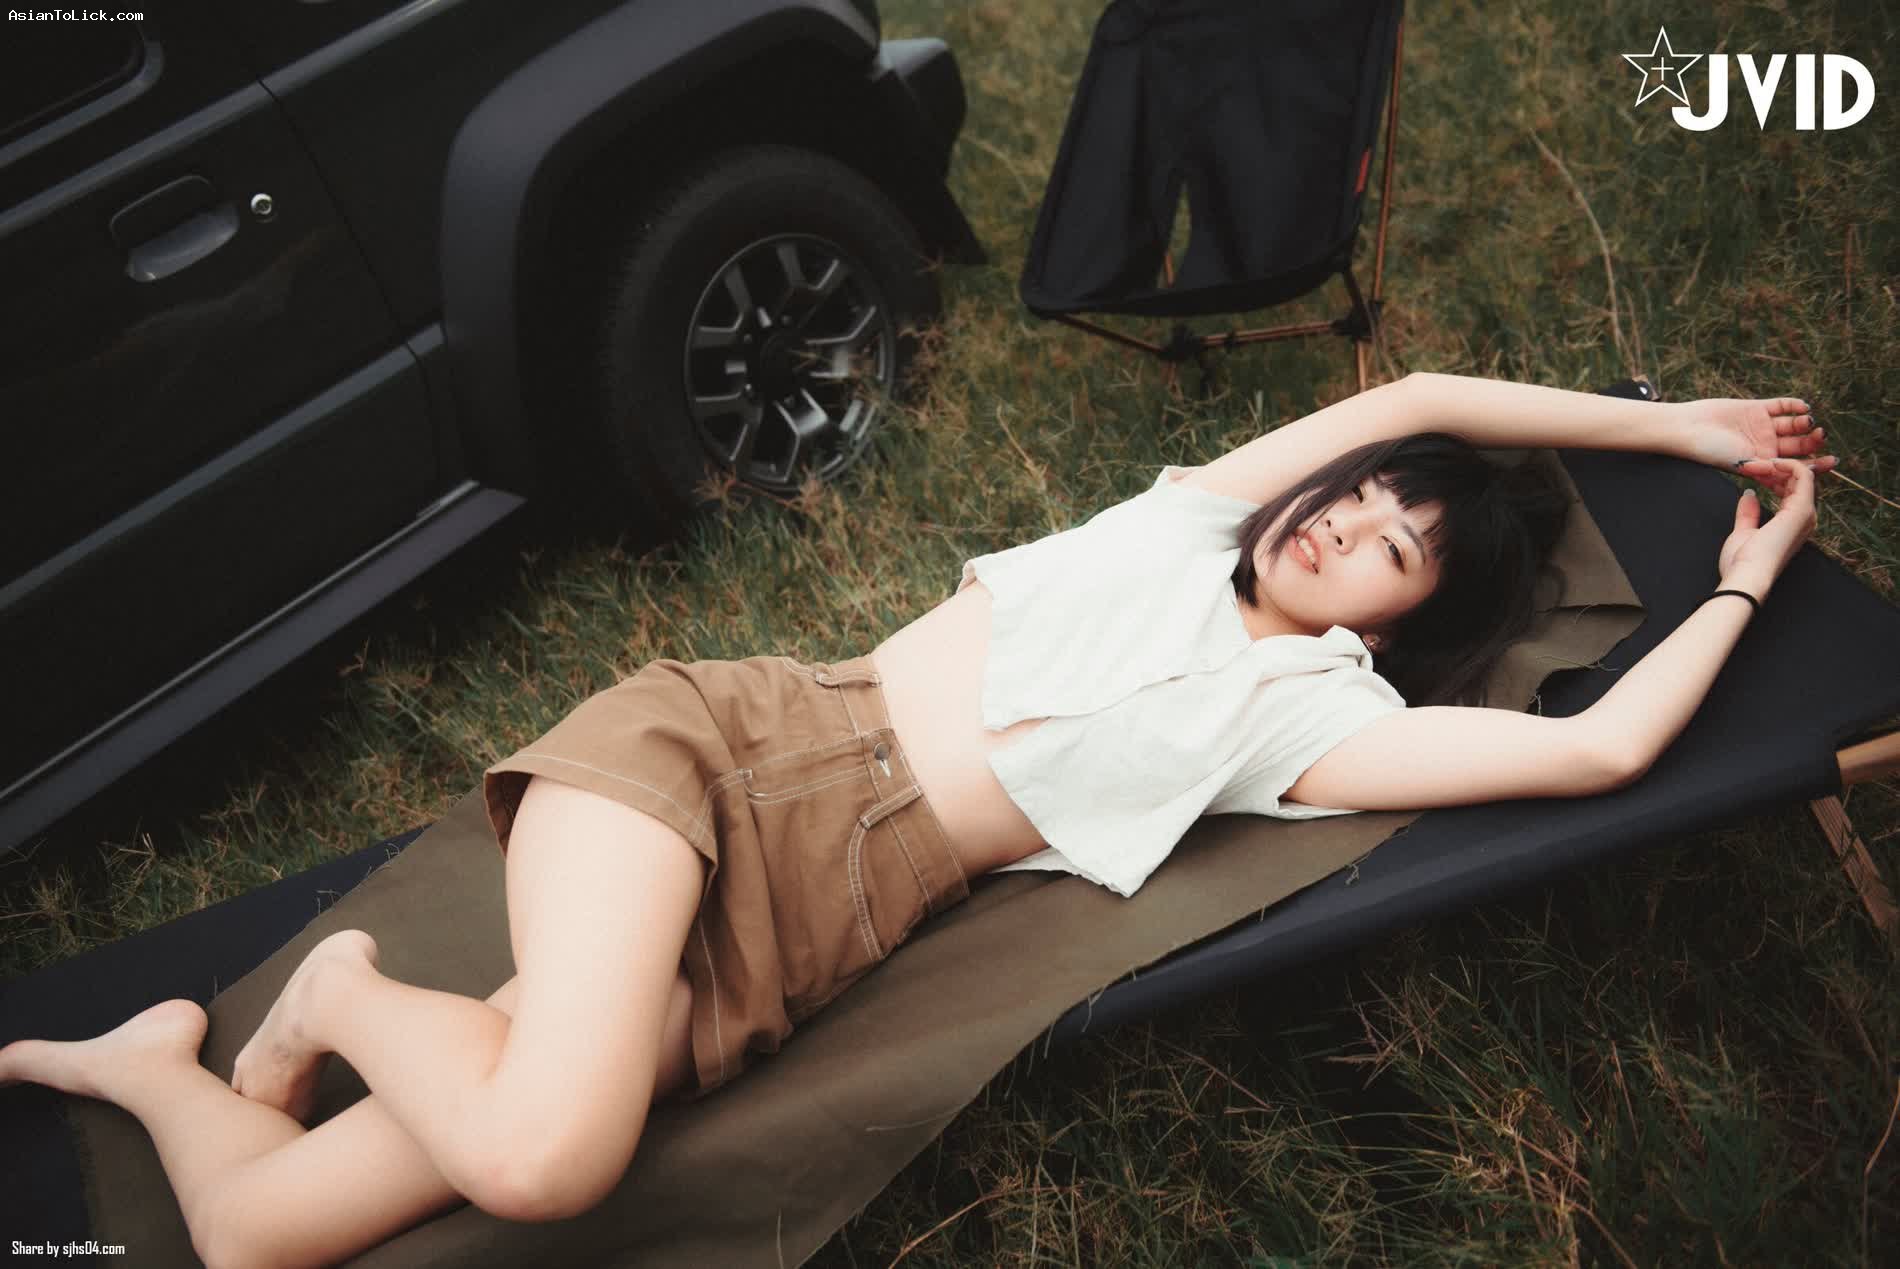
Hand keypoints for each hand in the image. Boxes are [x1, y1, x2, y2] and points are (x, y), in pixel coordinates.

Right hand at [1684, 396, 1837, 495]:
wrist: (1688, 429)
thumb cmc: (1710, 452)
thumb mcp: (1742, 465)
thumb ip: (1769, 469)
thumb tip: (1797, 475)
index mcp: (1763, 463)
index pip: (1795, 465)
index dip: (1815, 465)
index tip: (1831, 462)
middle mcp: (1765, 445)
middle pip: (1798, 444)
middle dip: (1813, 442)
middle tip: (1820, 436)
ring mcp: (1762, 426)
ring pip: (1793, 424)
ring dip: (1804, 423)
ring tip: (1808, 421)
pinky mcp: (1756, 408)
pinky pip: (1782, 406)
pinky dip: (1794, 405)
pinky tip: (1802, 406)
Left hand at [1716, 458, 1817, 596]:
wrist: (1745, 576)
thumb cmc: (1742, 562)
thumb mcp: (1743, 532)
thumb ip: (1748, 514)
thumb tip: (1749, 495)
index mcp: (1792, 524)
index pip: (1790, 490)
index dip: (1773, 477)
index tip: (1751, 472)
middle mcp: (1804, 518)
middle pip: (1797, 481)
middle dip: (1774, 468)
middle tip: (1751, 465)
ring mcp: (1805, 514)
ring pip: (1802, 475)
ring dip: (1778, 465)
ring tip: (1755, 465)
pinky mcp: (1802, 510)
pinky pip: (1804, 476)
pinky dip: (1788, 465)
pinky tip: (1769, 464)